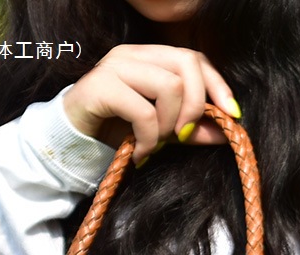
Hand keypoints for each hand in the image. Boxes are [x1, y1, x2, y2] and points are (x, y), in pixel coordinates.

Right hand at [63, 44, 241, 163]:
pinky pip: (143, 112)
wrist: (68, 141)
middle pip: (186, 65)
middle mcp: (133, 55)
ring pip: (168, 87)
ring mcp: (116, 67)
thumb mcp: (157, 131)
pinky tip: (139, 154)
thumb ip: (188, 129)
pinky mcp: (101, 88)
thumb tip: (226, 133)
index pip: (193, 58)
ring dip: (168, 126)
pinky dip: (147, 139)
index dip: (217, 85)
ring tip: (153, 146)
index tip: (231, 115)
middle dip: (195, 106)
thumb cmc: (111, 132)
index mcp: (148, 57)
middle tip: (183, 137)